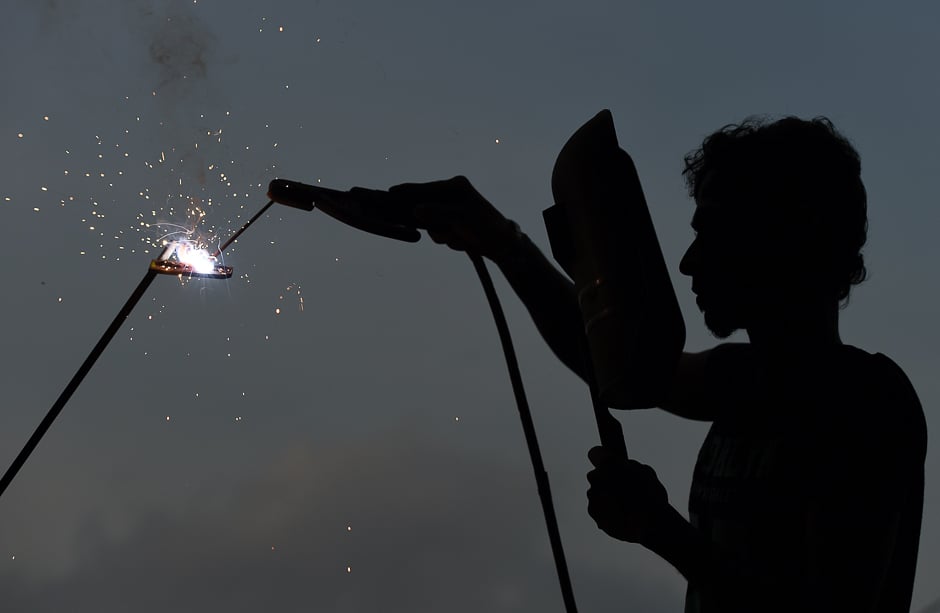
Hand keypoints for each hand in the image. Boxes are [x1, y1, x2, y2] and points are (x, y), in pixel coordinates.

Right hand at [388, 176, 518, 260]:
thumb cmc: (485, 226)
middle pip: (425, 207)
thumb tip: (416, 210)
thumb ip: (438, 212)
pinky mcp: (453, 224)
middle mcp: (452, 195)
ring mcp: (452, 210)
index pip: (425, 188)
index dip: (407, 191)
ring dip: (443, 235)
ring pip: (431, 224)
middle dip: (432, 223)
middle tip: (439, 229)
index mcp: (456, 186)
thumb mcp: (461, 218)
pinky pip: (439, 233)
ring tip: (460, 237)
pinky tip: (463, 242)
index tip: (390, 193)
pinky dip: (449, 240)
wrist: (503, 244)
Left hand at [586, 446, 670, 543]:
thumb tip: (623, 466)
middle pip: (596, 475)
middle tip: (621, 491)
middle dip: (605, 481)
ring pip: (596, 492)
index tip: (609, 467)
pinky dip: (604, 512)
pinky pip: (596, 508)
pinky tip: (619, 516)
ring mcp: (592, 494)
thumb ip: (629, 466)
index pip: (595, 453)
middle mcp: (596, 476)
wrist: (649, 524)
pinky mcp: (591, 511)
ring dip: (605, 497)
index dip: (602, 460)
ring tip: (623, 507)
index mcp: (609, 463)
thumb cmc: (651, 496)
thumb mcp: (646, 472)